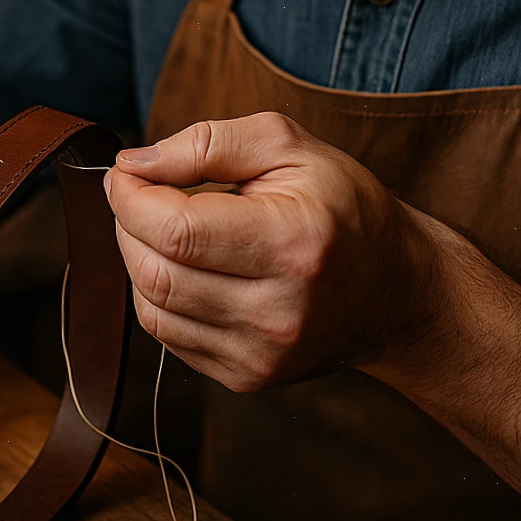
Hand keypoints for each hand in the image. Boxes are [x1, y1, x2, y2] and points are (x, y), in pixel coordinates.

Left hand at [104, 112, 440, 391]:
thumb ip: (207, 143)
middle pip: (156, 273)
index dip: (131, 197)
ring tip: (163, 228)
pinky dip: (158, 295)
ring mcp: (263, 354)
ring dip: (138, 260)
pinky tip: (186, 267)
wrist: (395, 288)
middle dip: (128, 226)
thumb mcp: (288, 146)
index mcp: (293, 244)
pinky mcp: (248, 377)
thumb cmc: (341, 206)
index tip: (125, 173)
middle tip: (138, 195)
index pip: (175, 230)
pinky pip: (169, 336)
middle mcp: (278, 310)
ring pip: (153, 309)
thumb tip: (134, 164)